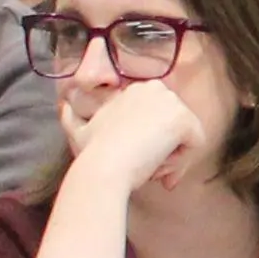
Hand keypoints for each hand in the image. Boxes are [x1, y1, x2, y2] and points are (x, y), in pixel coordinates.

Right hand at [64, 80, 210, 202]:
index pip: (158, 119)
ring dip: (171, 159)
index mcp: (135, 89)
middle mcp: (155, 88)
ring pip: (186, 137)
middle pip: (174, 127)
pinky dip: (181, 163)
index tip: (138, 160)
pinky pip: (196, 145)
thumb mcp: (78, 131)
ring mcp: (171, 102)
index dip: (151, 142)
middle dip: (164, 151)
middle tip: (147, 169)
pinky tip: (158, 167)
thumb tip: (62, 106)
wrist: (103, 167)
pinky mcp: (184, 119)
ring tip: (148, 169)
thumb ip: (71, 117)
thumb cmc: (91, 154)